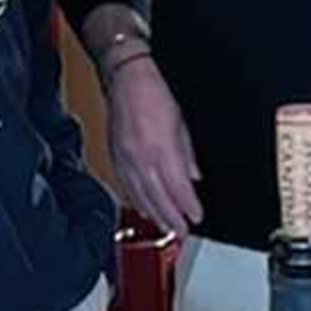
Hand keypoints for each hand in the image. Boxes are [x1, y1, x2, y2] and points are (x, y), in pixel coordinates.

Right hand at [105, 56, 203, 233]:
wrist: (125, 77)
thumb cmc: (154, 93)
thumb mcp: (181, 122)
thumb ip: (187, 153)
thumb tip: (193, 176)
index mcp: (161, 149)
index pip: (177, 188)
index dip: (187, 206)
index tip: (196, 217)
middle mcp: (141, 158)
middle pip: (157, 198)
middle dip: (171, 218)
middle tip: (181, 232)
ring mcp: (125, 158)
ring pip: (140, 195)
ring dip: (153, 214)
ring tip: (165, 227)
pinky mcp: (115, 155)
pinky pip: (126, 185)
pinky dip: (136, 199)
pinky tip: (143, 207)